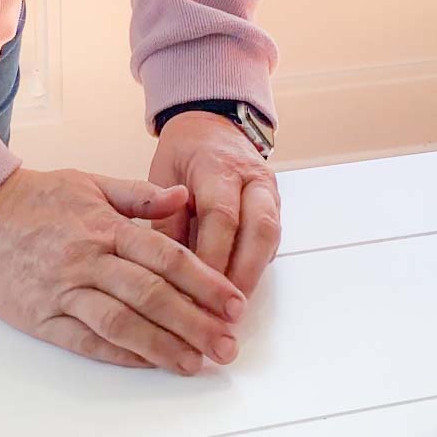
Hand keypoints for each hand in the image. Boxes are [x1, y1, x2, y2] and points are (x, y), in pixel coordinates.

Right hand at [0, 165, 245, 374]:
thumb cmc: (35, 199)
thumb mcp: (89, 183)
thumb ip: (139, 195)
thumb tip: (185, 196)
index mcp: (105, 226)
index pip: (166, 257)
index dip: (205, 283)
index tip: (235, 304)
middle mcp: (88, 260)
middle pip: (152, 295)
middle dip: (196, 322)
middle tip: (229, 344)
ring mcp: (64, 292)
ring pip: (122, 323)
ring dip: (164, 347)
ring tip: (197, 363)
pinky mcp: (43, 318)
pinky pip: (88, 341)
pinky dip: (121, 356)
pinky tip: (150, 364)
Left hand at [148, 111, 280, 297]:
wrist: (213, 126)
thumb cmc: (183, 153)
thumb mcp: (162, 175)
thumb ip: (165, 219)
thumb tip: (166, 271)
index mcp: (219, 166)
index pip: (221, 216)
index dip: (212, 257)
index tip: (197, 291)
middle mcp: (252, 178)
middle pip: (259, 229)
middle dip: (242, 274)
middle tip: (223, 311)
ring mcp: (269, 192)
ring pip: (271, 236)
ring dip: (253, 275)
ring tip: (232, 311)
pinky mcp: (274, 207)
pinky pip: (271, 240)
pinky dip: (256, 267)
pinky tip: (237, 292)